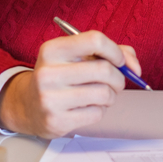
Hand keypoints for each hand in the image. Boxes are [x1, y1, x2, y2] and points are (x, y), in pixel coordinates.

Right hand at [0, 31, 141, 137]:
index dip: (116, 51)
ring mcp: (50, 98)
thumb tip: (135, 67)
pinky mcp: (56, 121)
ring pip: (104, 93)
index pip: (95, 40)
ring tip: (101, 94)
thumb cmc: (61, 76)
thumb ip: (111, 52)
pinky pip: (97, 113)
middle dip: (119, 77)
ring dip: (111, 95)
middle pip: (104, 69)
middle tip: (116, 81)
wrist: (27, 105)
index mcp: (52, 50)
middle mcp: (48, 72)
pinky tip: (88, 106)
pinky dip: (100, 110)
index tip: (121, 61)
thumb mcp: (76, 56)